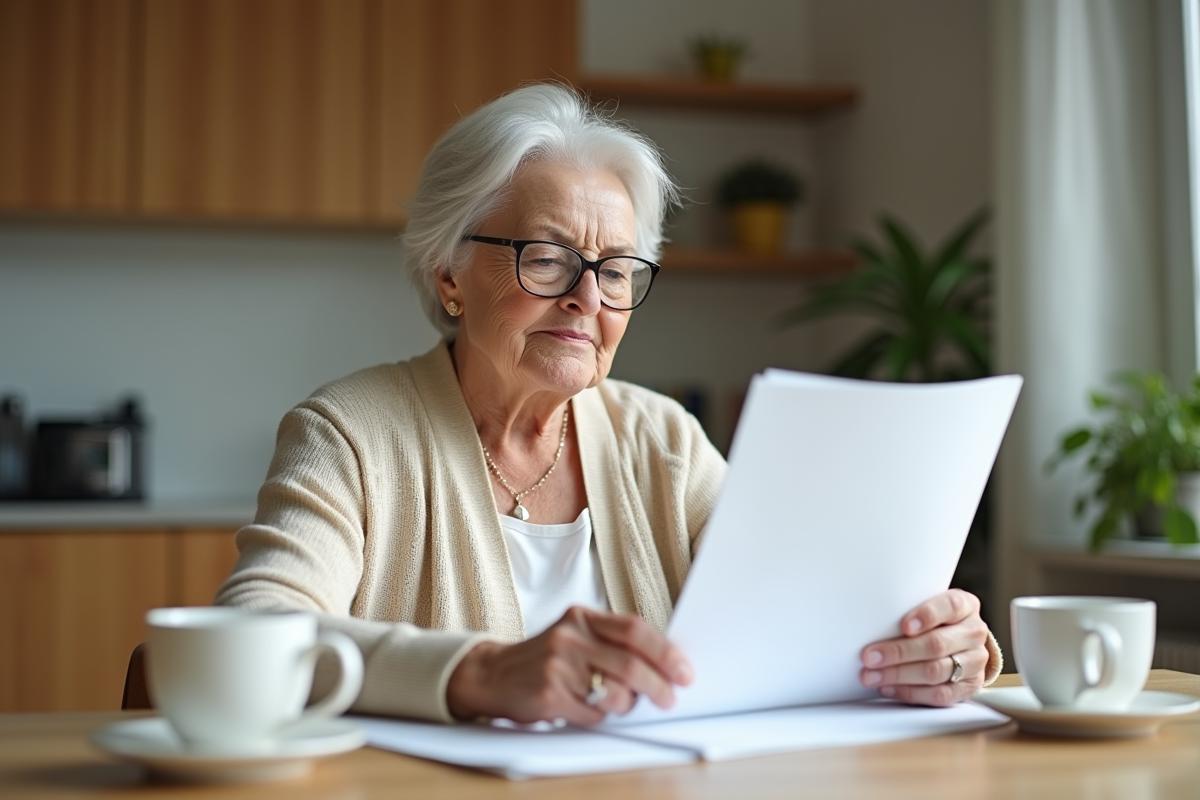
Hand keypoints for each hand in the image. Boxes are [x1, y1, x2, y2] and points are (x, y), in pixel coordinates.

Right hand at [446, 606, 693, 724]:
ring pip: (615, 692)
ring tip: (616, 702)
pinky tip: (587, 708)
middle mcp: (570, 636)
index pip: (635, 630)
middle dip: (658, 685)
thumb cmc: (544, 657)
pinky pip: (592, 713)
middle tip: (669, 698)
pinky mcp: (549, 694)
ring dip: (625, 704)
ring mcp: (558, 665)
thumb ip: (611, 642)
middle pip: (630, 663)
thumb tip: (663, 663)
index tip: (684, 670)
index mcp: (582, 617)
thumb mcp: (576, 636)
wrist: (493, 674)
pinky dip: (598, 716)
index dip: (665, 652)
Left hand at [859, 589, 990, 705]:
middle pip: (936, 644)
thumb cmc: (936, 620)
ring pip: (935, 671)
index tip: (904, 626)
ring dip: (898, 675)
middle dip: (899, 652)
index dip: (927, 615)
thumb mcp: (927, 605)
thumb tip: (871, 621)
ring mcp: (975, 662)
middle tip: (869, 657)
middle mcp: (974, 633)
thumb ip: (908, 608)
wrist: (963, 643)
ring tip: (872, 676)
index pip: (950, 606)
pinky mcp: (969, 687)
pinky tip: (889, 688)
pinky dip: (910, 693)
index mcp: (965, 605)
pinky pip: (939, 695)